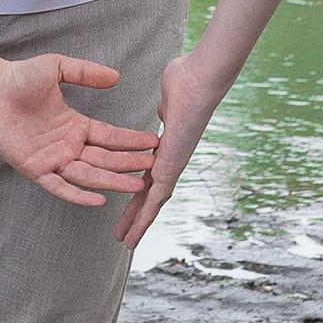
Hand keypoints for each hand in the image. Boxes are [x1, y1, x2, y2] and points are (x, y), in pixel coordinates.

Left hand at [0, 53, 159, 210]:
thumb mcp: (58, 68)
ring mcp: (52, 159)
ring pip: (88, 175)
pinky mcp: (35, 169)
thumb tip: (116, 77)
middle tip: (153, 168)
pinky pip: (59, 186)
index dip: (131, 141)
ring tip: (136, 186)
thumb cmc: (19, 77)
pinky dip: (78, 195)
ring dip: (112, 181)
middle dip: (129, 164)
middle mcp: (67, 145)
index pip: (110, 137)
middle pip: (104, 159)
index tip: (154, 143)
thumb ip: (86, 73)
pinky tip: (98, 201)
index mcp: (75, 125)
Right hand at [115, 45, 224, 249]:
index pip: (149, 175)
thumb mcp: (166, 99)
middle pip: (150, 194)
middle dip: (135, 214)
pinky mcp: (171, 170)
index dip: (137, 191)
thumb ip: (164, 106)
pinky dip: (145, 219)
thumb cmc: (185, 80)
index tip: (127, 200)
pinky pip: (155, 200)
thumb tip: (165, 106)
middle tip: (122, 232)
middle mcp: (170, 161)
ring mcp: (172, 167)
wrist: (199, 80)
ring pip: (153, 204)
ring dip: (139, 225)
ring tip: (125, 243)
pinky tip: (134, 234)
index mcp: (166, 147)